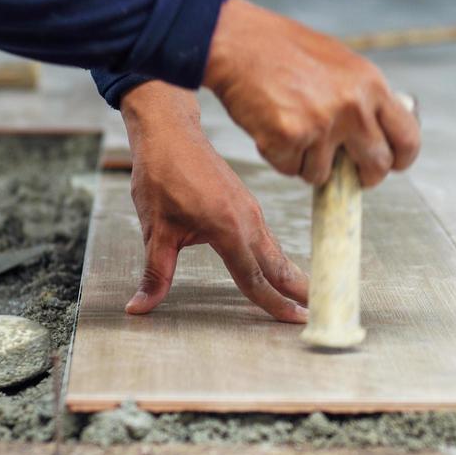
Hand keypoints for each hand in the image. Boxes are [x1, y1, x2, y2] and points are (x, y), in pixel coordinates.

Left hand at [120, 82, 308, 322]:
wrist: (169, 133)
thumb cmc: (161, 176)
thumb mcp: (155, 230)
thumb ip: (155, 273)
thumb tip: (139, 308)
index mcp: (228, 229)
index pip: (254, 278)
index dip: (274, 304)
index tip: (295, 321)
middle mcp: (247, 220)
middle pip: (277, 265)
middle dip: (298, 291)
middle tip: (317, 313)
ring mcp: (250, 209)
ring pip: (274, 250)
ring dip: (289, 274)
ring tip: (306, 294)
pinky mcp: (246, 202)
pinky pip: (267, 236)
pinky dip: (276, 256)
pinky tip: (277, 265)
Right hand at [203, 0, 421, 186]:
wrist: (238, 43)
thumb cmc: (285, 50)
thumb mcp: (342, 64)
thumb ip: (364, 98)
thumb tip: (378, 136)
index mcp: (371, 85)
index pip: (408, 139)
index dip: (400, 159)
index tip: (391, 165)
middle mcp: (352, 108)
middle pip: (376, 167)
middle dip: (361, 176)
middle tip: (345, 170)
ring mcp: (320, 125)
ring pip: (325, 174)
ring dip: (308, 161)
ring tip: (293, 126)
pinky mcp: (288, 139)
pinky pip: (291, 169)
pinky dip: (281, 156)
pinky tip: (272, 125)